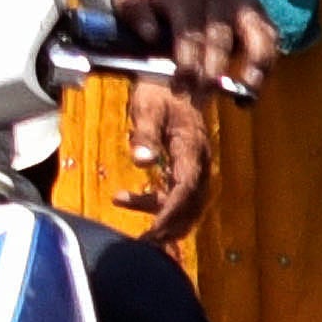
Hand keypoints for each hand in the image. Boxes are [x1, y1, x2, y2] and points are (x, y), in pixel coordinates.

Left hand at [111, 0, 275, 93]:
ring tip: (243, 94)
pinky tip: (250, 93)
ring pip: (256, 35)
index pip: (189, 27)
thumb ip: (134, 10)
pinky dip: (266, 67)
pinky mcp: (258, 16)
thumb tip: (149, 34)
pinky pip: (270, 41)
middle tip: (199, 100)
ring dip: (252, 66)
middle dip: (211, 72)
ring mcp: (241, 4)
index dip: (187, 59)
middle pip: (220, 37)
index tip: (180, 86)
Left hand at [112, 71, 214, 227]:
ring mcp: (195, 164)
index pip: (186, 188)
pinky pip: (177, 193)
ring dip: (164, 220)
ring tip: (138, 233)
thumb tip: (141, 161)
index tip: (155, 231)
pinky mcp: (186, 166)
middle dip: (171, 226)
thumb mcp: (147, 108)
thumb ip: (145, 134)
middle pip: (192, 202)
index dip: (172, 212)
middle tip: (147, 244)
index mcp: (192, 148)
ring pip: (187, 203)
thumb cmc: (158, 91)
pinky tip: (121, 199)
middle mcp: (199, 160)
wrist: (171, 78)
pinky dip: (155, 204)